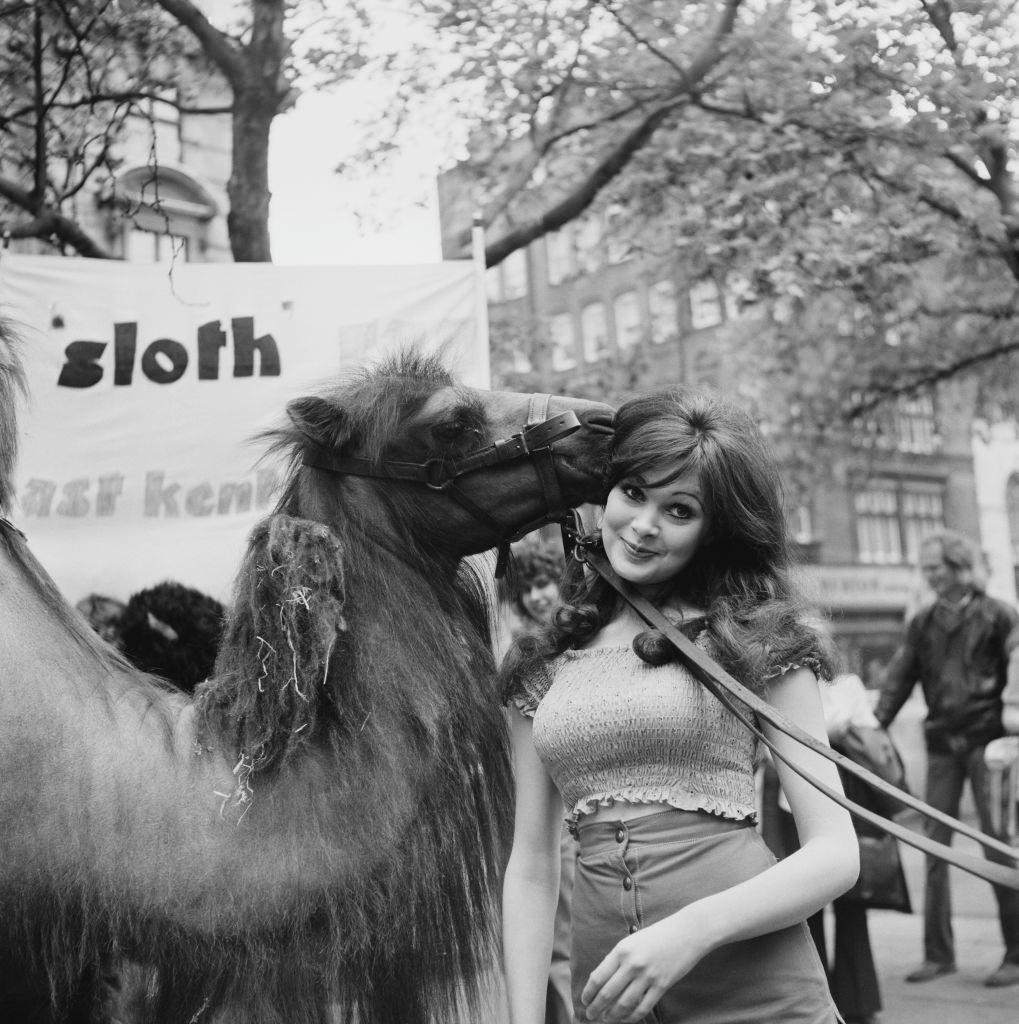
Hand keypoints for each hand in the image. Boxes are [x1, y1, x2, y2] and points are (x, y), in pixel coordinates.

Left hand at [579, 914, 704, 1021]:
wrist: (687, 932)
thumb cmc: (658, 935)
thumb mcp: (633, 941)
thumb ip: (618, 959)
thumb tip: (602, 980)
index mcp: (622, 950)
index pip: (598, 977)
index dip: (589, 993)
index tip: (585, 1001)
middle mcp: (632, 964)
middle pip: (608, 994)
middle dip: (596, 1008)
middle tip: (590, 1015)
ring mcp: (648, 976)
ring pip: (624, 1004)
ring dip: (612, 1015)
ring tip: (606, 1019)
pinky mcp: (662, 986)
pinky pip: (643, 1008)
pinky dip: (632, 1017)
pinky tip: (626, 1019)